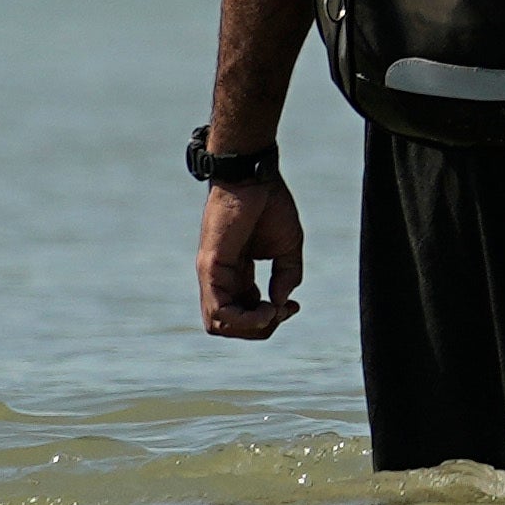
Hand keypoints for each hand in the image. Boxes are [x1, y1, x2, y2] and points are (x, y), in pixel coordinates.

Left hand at [199, 178, 304, 337]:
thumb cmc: (269, 204)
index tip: (292, 305)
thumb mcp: (288, 248)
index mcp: (238, 275)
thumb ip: (287, 276)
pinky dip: (242, 319)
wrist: (253, 176)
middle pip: (228, 327)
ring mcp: (213, 275)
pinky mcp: (211, 267)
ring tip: (271, 312)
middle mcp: (221, 279)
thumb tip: (279, 303)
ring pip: (217, 324)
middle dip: (260, 329)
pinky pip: (218, 309)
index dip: (271, 320)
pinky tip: (265, 309)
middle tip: (282, 310)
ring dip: (250, 328)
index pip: (244, 315)